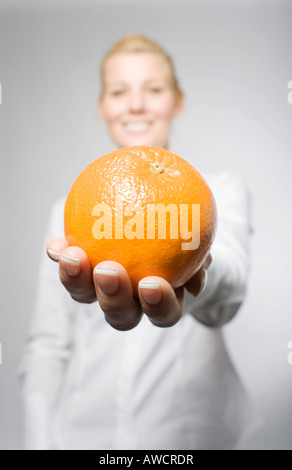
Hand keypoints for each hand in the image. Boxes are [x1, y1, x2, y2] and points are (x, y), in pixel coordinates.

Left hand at [47, 238, 210, 330]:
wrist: (162, 229)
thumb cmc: (185, 238)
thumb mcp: (199, 241)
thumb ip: (201, 253)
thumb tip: (198, 274)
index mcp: (161, 302)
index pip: (162, 313)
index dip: (157, 305)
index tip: (152, 284)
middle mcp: (131, 302)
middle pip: (120, 315)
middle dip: (112, 297)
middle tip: (108, 271)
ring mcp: (102, 289)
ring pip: (87, 297)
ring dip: (78, 280)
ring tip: (72, 256)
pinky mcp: (81, 271)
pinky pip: (70, 268)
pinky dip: (61, 257)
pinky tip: (56, 246)